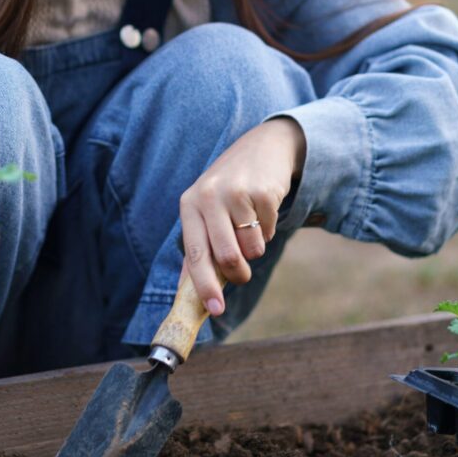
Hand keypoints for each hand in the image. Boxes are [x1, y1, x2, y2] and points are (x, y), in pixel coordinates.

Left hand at [178, 117, 305, 315]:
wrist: (264, 147)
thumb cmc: (229, 190)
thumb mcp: (205, 210)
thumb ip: (198, 248)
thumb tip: (188, 292)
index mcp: (189, 205)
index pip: (194, 254)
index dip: (204, 286)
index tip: (215, 310)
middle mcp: (209, 196)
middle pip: (226, 257)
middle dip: (238, 275)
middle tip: (243, 275)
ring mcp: (237, 192)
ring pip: (251, 249)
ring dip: (255, 248)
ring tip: (250, 227)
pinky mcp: (263, 191)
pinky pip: (269, 232)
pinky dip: (268, 230)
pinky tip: (262, 210)